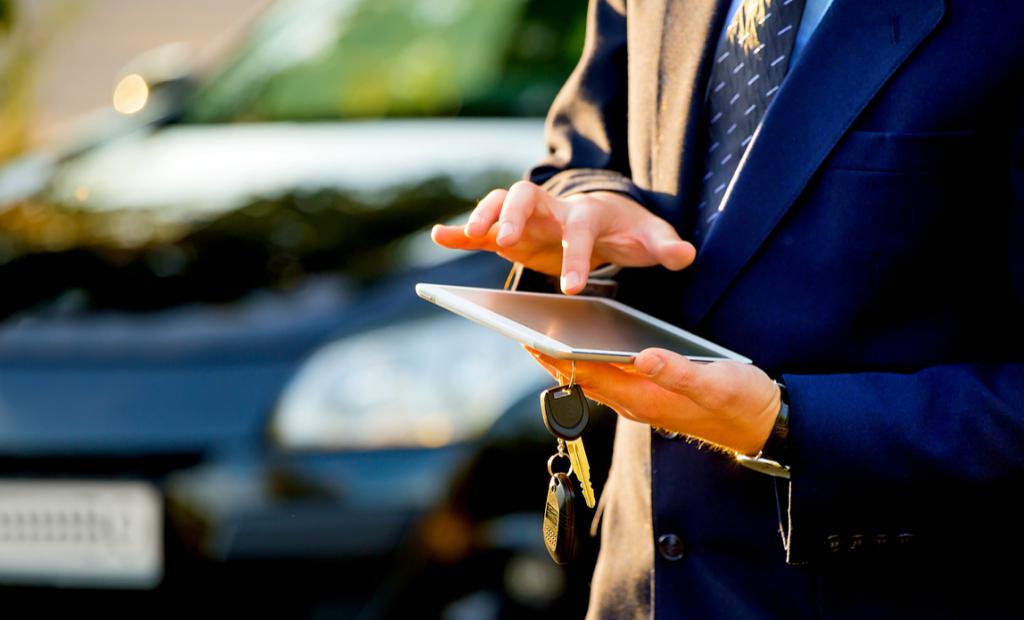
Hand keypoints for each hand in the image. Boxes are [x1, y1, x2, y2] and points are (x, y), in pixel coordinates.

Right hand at [431, 181, 695, 293]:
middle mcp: (553, 208)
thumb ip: (665, 246)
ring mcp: (529, 217)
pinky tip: (439, 236)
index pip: (580, 229)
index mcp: (587, 214)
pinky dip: (460, 230)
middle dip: (515, 216)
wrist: (607, 215)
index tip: (573, 287)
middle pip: (527, 196)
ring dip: (483, 215)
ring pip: (500, 202)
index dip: (576, 256)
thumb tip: (685, 254)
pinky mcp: (511, 231)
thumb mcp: (649, 239)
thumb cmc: (627, 230)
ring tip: (469, 235)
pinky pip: (481, 227)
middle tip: (505, 241)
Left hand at [526, 347, 780, 455]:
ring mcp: (643, 400)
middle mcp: (637, 402)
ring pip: (595, 379)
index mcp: (646, 397)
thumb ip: (678, 372)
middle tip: (523, 330)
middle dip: (553, 356)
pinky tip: (585, 344)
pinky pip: (611, 378)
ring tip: (543, 335)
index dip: (559, 357)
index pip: (590, 375)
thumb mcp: (715, 382)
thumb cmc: (741, 401)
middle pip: (584, 378)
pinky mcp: (652, 395)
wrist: (763, 424)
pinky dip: (591, 360)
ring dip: (569, 358)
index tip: (530, 339)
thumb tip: (642, 355)